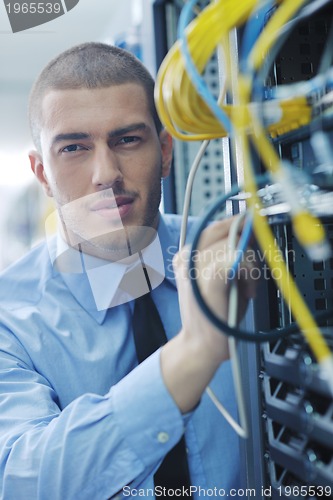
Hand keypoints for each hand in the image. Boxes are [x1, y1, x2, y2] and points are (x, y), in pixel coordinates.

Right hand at [160, 216, 256, 412]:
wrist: (202, 346)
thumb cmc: (214, 315)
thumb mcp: (222, 277)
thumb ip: (230, 253)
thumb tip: (248, 231)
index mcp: (185, 255)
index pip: (214, 226)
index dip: (237, 225)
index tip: (253, 228)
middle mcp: (186, 256)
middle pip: (227, 230)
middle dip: (247, 247)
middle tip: (250, 273)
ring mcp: (195, 265)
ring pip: (237, 244)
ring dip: (251, 267)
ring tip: (246, 288)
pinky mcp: (209, 277)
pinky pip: (239, 258)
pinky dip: (250, 274)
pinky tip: (247, 290)